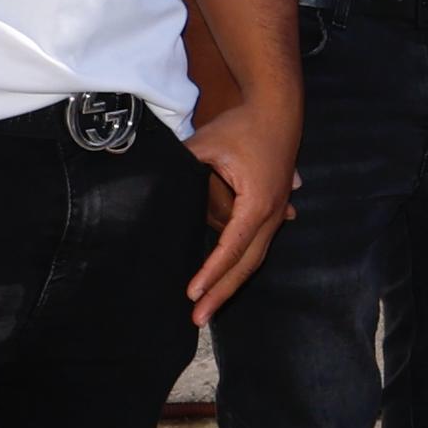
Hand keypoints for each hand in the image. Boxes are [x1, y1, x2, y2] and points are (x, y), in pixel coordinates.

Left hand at [184, 91, 298, 321]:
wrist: (278, 109)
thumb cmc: (243, 125)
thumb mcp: (207, 143)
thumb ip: (182, 165)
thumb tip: (149, 181)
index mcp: (257, 203)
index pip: (231, 247)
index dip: (211, 272)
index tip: (192, 293)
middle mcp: (271, 214)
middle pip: (247, 264)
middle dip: (222, 292)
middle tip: (198, 318)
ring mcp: (276, 213)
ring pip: (254, 258)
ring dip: (232, 282)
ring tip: (208, 305)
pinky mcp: (273, 208)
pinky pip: (257, 244)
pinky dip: (241, 263)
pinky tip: (227, 280)